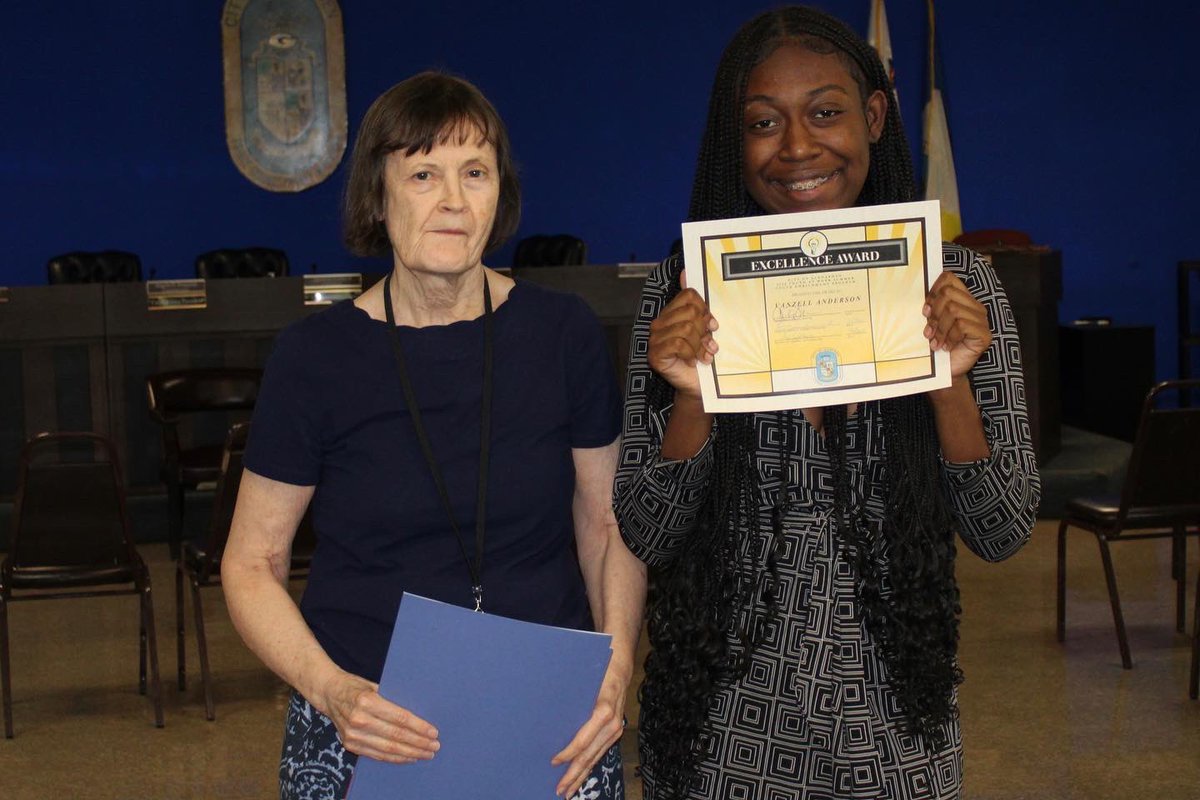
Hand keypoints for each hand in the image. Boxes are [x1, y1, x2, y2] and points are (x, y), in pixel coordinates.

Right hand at [319, 672, 438, 762]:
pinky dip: (395, 758)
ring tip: (426, 754)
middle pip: (395, 736)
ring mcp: (353, 734)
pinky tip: (409, 757)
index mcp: (367, 701)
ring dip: (410, 753)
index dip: (418, 727)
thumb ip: (394, 698)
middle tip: (434, 746)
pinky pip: (377, 755)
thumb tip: (421, 710)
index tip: (433, 732)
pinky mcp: (350, 744)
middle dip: (418, 743)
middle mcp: (359, 719)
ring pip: (387, 749)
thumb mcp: (375, 685)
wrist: (329, 693)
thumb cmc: (357, 687)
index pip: (399, 718)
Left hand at [551, 660, 628, 797]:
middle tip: (559, 790)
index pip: (582, 740)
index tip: (553, 762)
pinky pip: (601, 751)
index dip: (567, 754)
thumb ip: (570, 696)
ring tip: (568, 790)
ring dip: (582, 775)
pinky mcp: (615, 730)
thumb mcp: (584, 678)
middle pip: (589, 755)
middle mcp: (611, 724)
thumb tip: (544, 710)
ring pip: (596, 757)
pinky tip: (581, 774)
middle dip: (574, 775)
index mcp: (602, 711)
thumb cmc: (598, 668)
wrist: (621, 662)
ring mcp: (615, 728)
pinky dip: (590, 765)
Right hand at [647, 271, 717, 398]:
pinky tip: (694, 362)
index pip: (689, 296)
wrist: (699, 386)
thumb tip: (686, 271)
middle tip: (708, 344)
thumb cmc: (702, 356)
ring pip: (687, 328)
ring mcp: (655, 339)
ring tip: (703, 355)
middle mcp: (659, 324)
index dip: (705, 310)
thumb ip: (696, 302)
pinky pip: (679, 343)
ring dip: (700, 345)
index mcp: (670, 314)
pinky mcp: (655, 355)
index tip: (712, 326)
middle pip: (690, 311)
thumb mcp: (704, 327)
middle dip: (704, 330)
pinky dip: (692, 353)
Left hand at [923, 271, 989, 377]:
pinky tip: (946, 347)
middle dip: (934, 313)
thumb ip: (929, 307)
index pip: (948, 278)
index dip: (933, 291)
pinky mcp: (984, 334)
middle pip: (948, 293)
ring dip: (939, 329)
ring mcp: (981, 320)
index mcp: (962, 299)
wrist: (944, 371)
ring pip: (953, 310)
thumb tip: (921, 298)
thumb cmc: (936, 346)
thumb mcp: (930, 322)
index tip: (925, 310)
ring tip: (934, 342)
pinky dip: (949, 337)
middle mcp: (974, 306)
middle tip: (928, 331)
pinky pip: (962, 325)